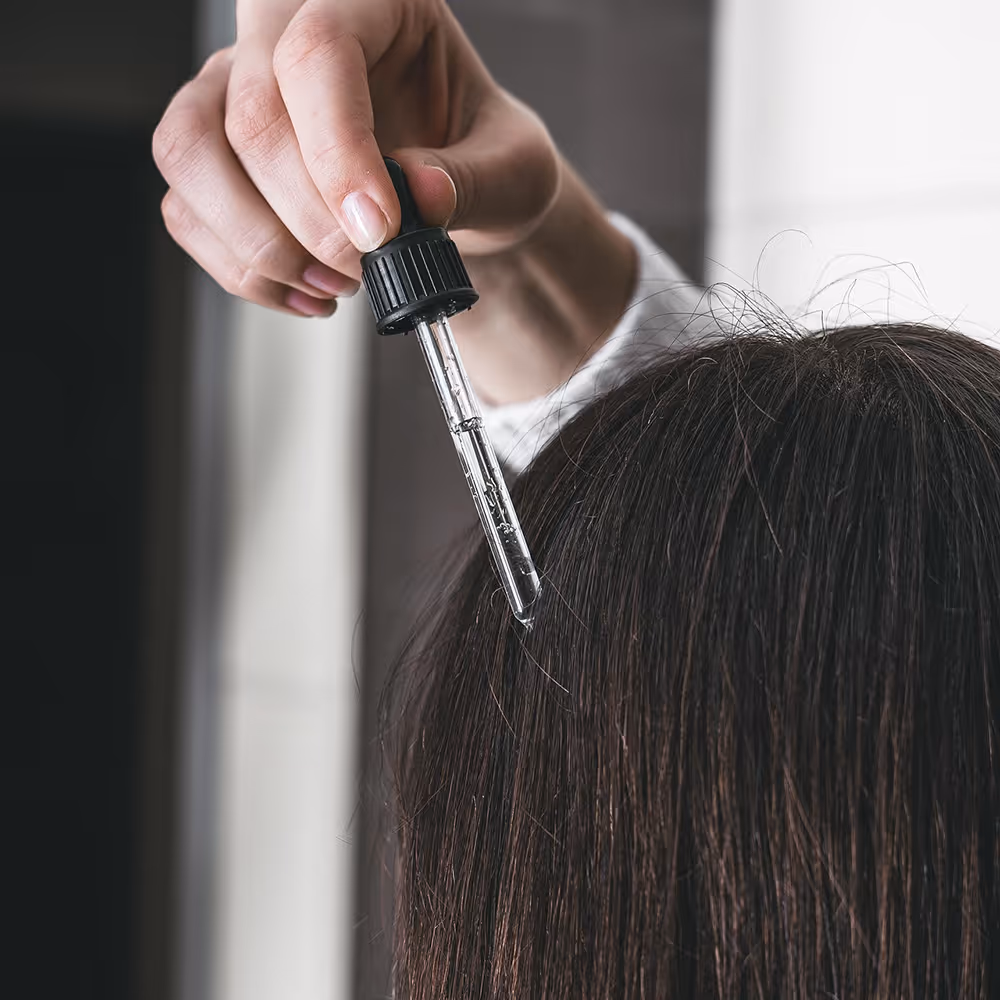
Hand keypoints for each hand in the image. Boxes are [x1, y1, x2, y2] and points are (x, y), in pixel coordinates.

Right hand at [152, 0, 559, 317]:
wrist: (458, 192)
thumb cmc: (484, 161)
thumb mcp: (515, 169)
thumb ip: (477, 180)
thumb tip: (420, 195)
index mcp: (372, 6)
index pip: (320, 52)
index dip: (339, 150)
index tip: (380, 230)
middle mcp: (287, 33)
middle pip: (248, 113)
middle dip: (307, 219)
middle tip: (366, 269)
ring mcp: (237, 87)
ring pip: (188, 153)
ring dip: (259, 244)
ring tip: (336, 286)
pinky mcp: (214, 152)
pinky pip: (186, 209)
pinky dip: (240, 269)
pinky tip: (305, 294)